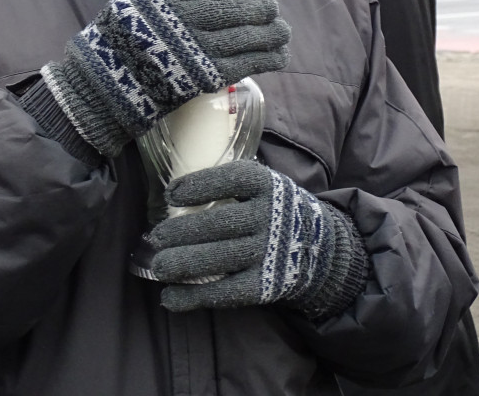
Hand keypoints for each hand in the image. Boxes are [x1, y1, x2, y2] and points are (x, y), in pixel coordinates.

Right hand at [41, 0, 290, 157]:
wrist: (107, 81)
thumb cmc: (119, 32)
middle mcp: (188, 17)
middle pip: (241, 6)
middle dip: (261, 5)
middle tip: (268, 6)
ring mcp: (199, 48)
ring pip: (250, 34)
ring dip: (272, 32)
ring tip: (282, 30)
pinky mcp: (206, 77)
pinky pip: (247, 64)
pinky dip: (269, 58)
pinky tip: (280, 54)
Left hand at [146, 160, 368, 319]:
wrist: (322, 249)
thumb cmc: (274, 211)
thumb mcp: (263, 186)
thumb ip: (228, 186)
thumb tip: (172, 194)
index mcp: (267, 186)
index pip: (232, 179)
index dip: (199, 185)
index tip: (171, 194)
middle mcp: (270, 218)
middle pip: (219, 224)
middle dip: (181, 231)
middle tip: (155, 237)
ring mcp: (269, 254)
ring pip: (219, 259)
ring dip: (182, 264)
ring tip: (158, 266)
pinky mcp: (266, 286)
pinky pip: (226, 292)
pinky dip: (194, 297)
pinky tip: (170, 297)